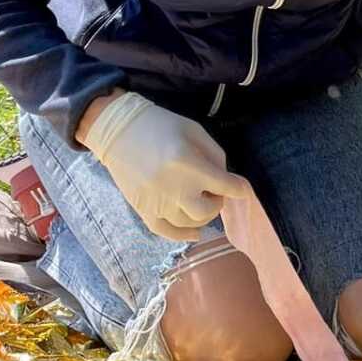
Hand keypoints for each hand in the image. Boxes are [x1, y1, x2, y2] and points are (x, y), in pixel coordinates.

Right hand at [79, 91, 251, 240]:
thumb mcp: (194, 130)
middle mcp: (175, 188)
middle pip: (209, 211)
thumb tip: (227, 179)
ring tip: (199, 201)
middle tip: (213, 191)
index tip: (243, 189)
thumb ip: (215, 155)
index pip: (227, 186)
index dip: (240, 188)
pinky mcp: (142, 210)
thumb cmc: (161, 125)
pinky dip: (183, 235)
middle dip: (217, 202)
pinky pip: (166, 232)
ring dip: (201, 215)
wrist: (118, 130)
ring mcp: (157, 203)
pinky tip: (194, 232)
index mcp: (189, 164)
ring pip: (190, 223)